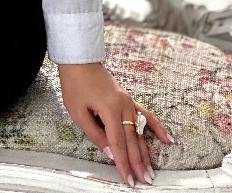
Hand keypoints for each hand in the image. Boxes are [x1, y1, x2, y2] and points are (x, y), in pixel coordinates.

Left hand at [58, 62, 172, 186]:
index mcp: (109, 109)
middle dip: (138, 162)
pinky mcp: (128, 99)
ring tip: (151, 170)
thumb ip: (95, 134)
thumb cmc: (74, 84)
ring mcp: (128, 102)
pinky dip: (157, 127)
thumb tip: (110, 153)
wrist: (80, 60)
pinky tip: (167, 139)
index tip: (128, 179)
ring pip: (139, 131)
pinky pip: (145, 115)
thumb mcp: (77, 111)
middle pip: (132, 140)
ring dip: (145, 152)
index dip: (123, 163)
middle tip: (144, 181)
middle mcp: (123, 106)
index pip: (118, 143)